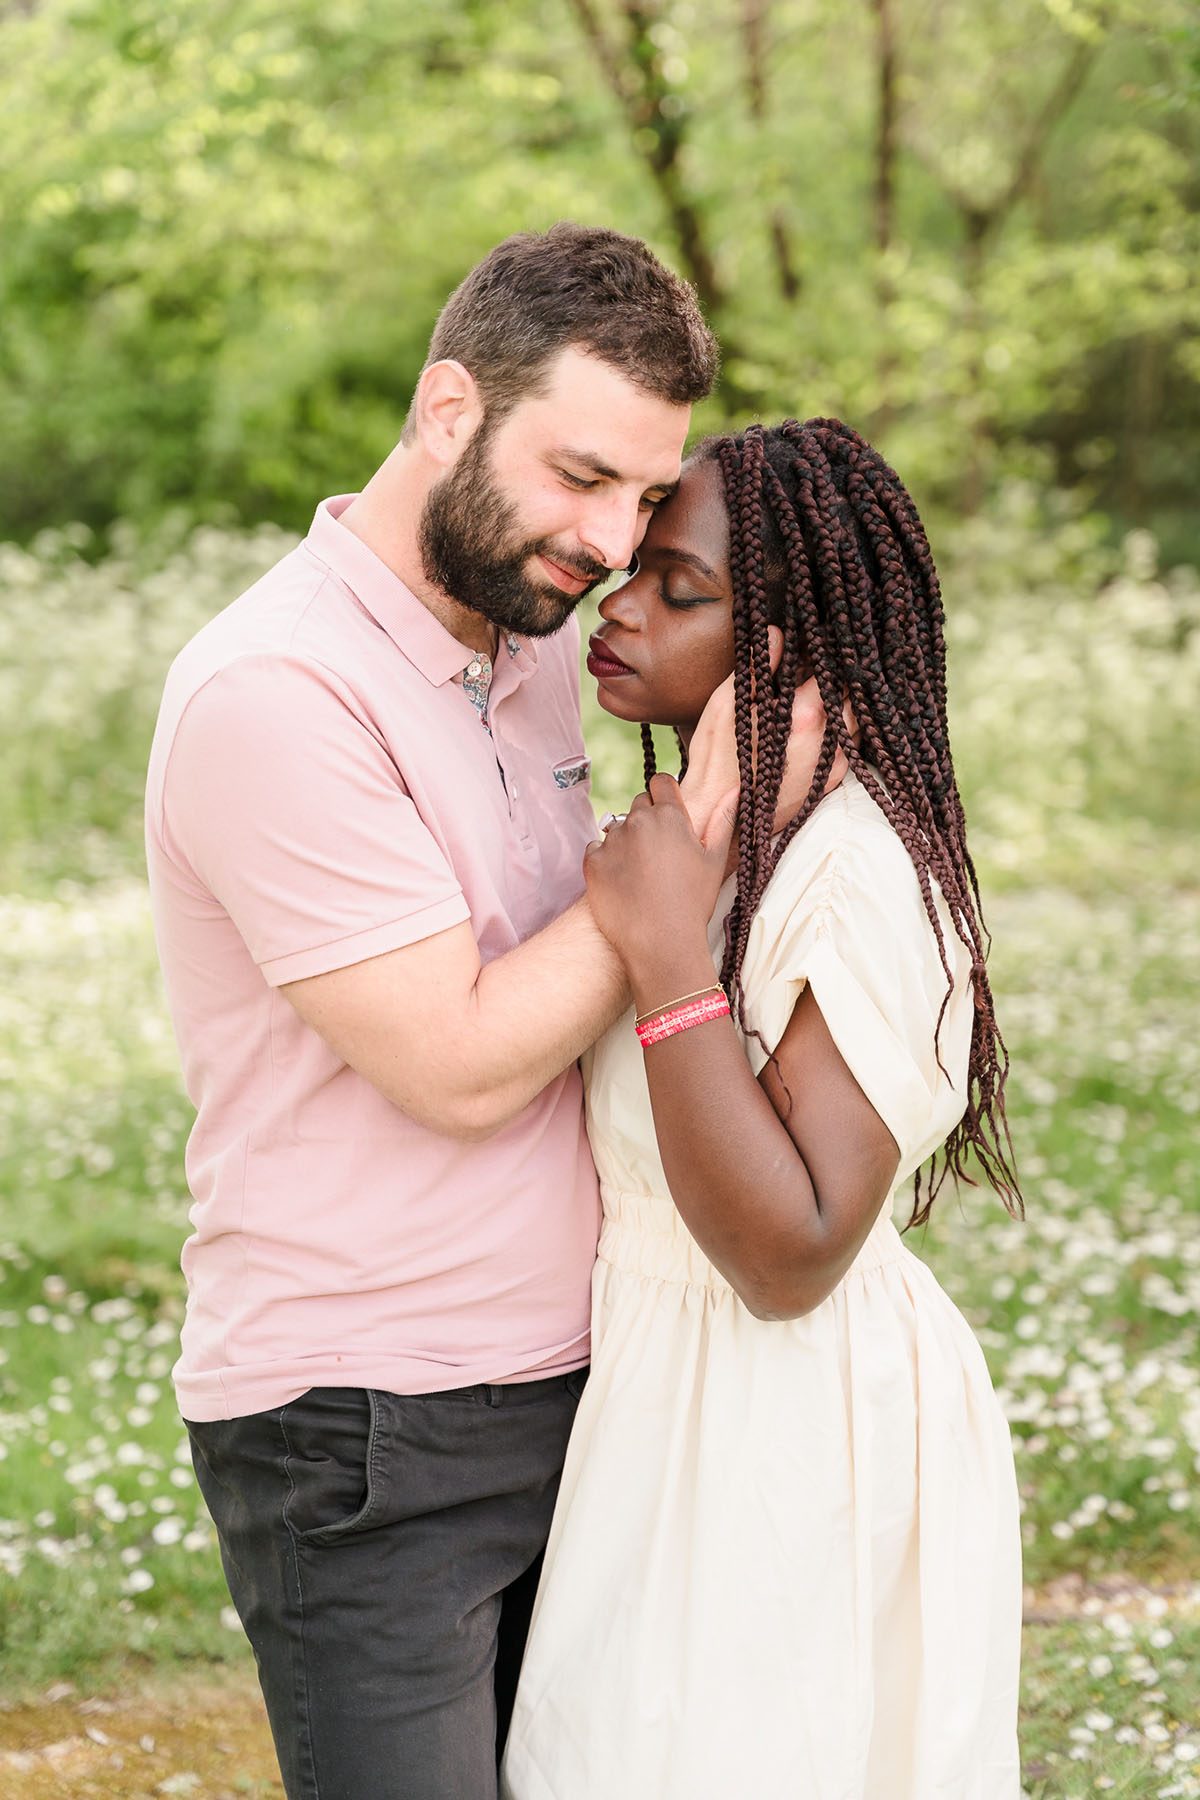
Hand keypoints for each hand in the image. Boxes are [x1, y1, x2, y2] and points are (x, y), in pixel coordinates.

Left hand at [584, 776, 726, 974]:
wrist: (661, 943)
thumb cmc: (693, 902)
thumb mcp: (715, 860)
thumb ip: (722, 820)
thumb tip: (734, 790)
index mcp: (670, 816)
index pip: (661, 782)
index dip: (665, 795)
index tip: (667, 813)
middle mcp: (638, 821)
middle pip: (639, 805)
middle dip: (647, 821)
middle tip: (658, 854)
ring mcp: (612, 841)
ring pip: (617, 828)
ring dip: (626, 841)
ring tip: (640, 874)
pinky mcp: (592, 862)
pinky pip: (595, 849)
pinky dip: (605, 860)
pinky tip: (622, 882)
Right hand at [683, 653, 855, 852]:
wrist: (720, 819)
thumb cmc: (717, 762)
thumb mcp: (729, 707)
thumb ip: (758, 668)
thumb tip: (776, 633)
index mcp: (806, 714)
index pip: (834, 669)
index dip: (828, 651)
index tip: (821, 638)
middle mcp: (830, 740)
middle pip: (854, 694)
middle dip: (842, 676)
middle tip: (826, 662)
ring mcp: (835, 764)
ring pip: (857, 721)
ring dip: (844, 703)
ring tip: (824, 689)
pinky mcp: (831, 782)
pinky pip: (850, 746)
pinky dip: (841, 728)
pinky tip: (821, 722)